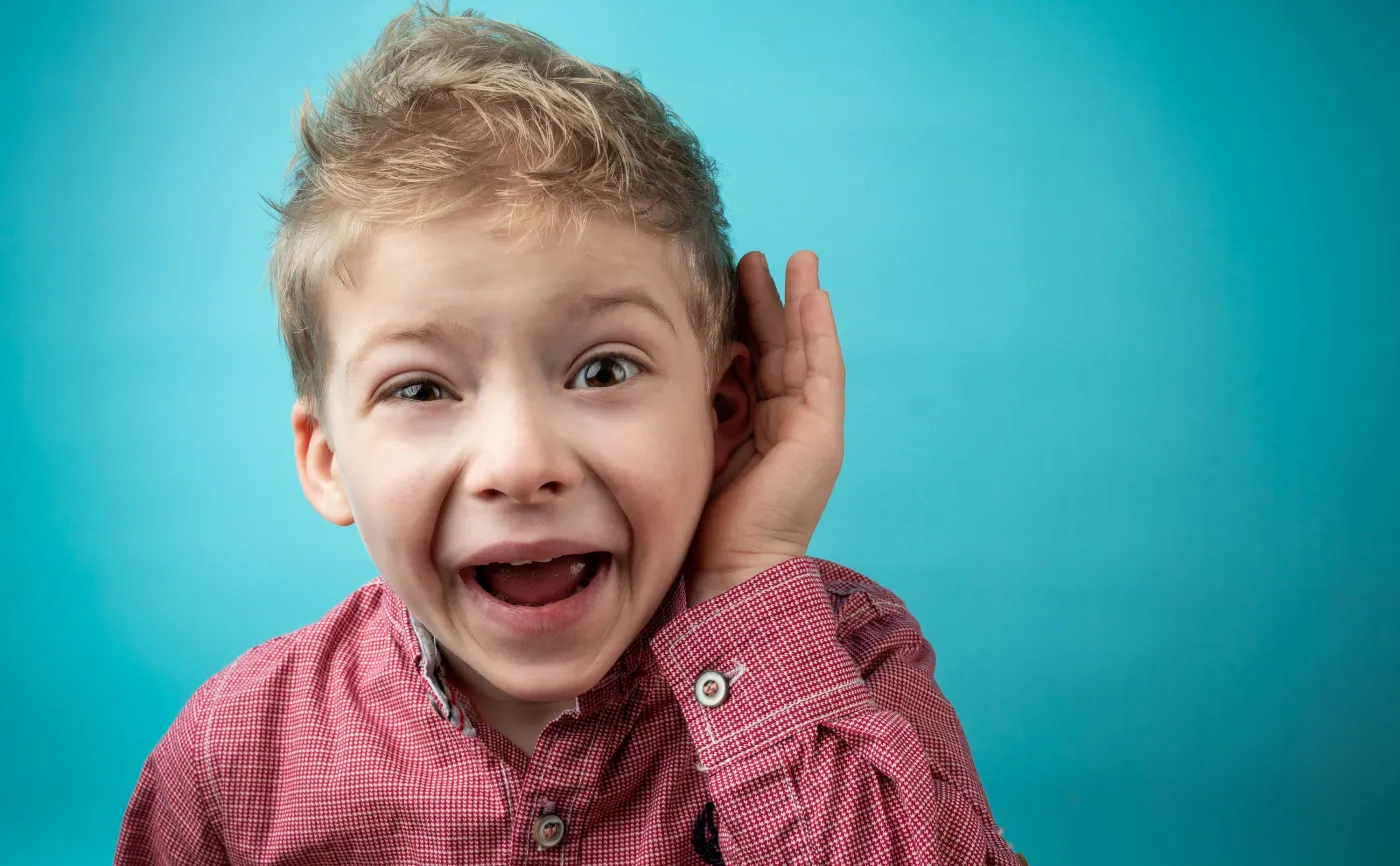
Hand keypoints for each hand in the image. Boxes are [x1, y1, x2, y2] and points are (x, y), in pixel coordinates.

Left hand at [685, 250, 845, 606]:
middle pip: (778, 349)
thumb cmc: (697, 521)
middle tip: (753, 256)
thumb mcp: (688, 445)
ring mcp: (809, 429)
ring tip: (796, 260)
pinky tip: (813, 296)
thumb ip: (690, 407)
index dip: (739, 320)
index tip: (722, 280)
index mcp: (752, 429)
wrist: (726, 571)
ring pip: (804, 352)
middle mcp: (784, 425)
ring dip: (800, 303)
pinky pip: (824, 371)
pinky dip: (820, 332)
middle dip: (769, 302)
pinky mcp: (822, 435)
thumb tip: (661, 363)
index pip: (749, 362)